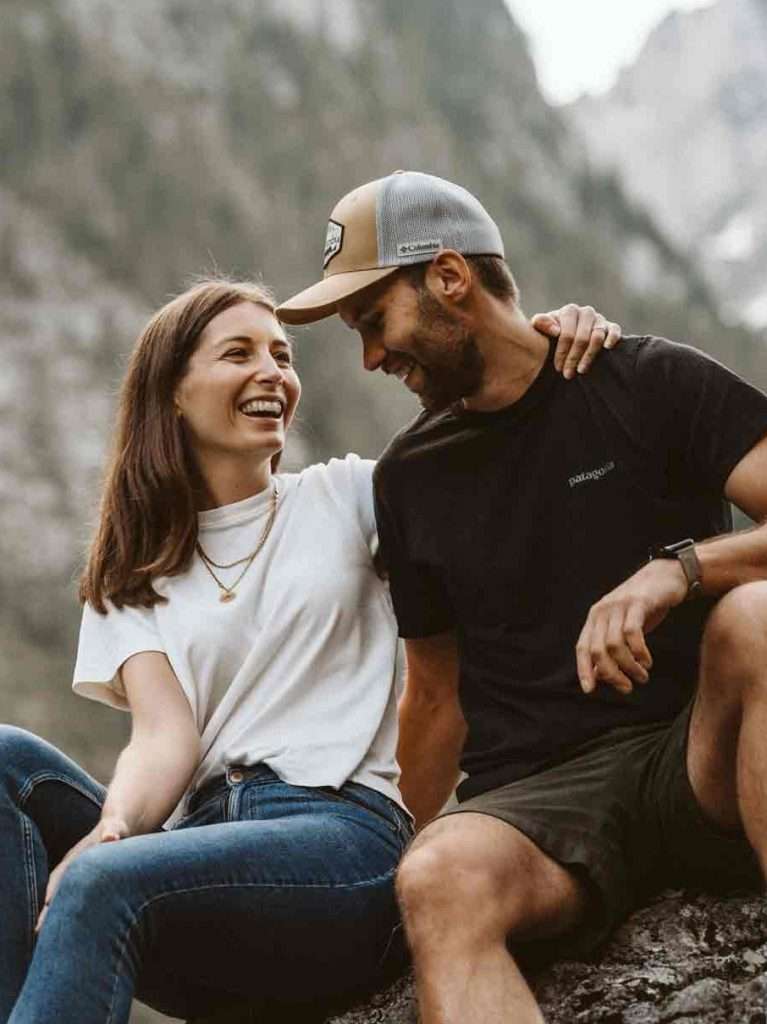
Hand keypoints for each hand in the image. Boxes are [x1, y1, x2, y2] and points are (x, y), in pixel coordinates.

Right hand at [36, 815, 129, 931]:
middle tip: (38, 931)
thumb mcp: (115, 828)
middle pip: (55, 890)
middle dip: (47, 909)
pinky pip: (68, 897)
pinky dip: (64, 911)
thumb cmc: (116, 829)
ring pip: (59, 896)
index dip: (54, 888)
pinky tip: (64, 929)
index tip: (47, 904)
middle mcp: (70, 867)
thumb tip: (110, 837)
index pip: (60, 874)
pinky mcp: (79, 881)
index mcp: (76, 856)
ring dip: (53, 914)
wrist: (115, 827)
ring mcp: (73, 874)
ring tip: (43, 936)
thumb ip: (112, 832)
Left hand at [531, 304, 621, 379]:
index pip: (567, 333)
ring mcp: (599, 319)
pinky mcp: (610, 326)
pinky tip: (607, 348)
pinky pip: (615, 330)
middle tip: (568, 374)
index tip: (558, 368)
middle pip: (582, 337)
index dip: (562, 352)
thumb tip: (556, 331)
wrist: (562, 335)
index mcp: (569, 311)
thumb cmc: (550, 333)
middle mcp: (586, 312)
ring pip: (597, 336)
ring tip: (581, 370)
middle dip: (574, 357)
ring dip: (589, 355)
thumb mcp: (540, 328)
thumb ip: (541, 323)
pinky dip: (613, 337)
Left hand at [576, 560, 687, 695]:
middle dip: (611, 674)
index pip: (582, 647)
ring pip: (614, 645)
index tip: (589, 690)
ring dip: (629, 667)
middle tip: (627, 687)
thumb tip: (599, 675)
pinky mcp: (638, 603)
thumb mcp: (623, 627)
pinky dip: (639, 652)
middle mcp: (602, 611)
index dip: (583, 670)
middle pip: (597, 650)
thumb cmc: (644, 607)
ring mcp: (619, 606)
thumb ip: (610, 648)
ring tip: (642, 676)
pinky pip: (632, 633)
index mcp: (595, 618)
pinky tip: (647, 661)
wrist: (666, 576)